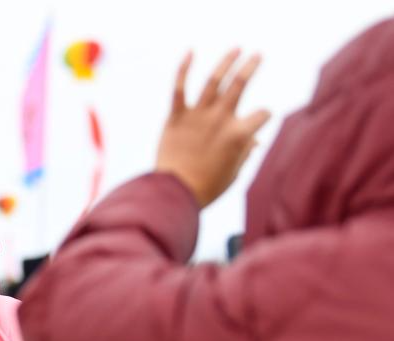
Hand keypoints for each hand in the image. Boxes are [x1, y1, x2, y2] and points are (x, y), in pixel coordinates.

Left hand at [156, 49, 270, 207]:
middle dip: (251, 66)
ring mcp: (198, 116)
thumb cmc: (206, 188)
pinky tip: (190, 52)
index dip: (264, 116)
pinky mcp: (176, 117)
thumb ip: (245, 152)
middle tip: (258, 55)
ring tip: (236, 49)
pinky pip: (179, 88)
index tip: (258, 121)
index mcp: (239, 135)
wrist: (174, 193)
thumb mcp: (234, 172)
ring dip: (227, 61)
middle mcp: (220, 120)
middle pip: (240, 84)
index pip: (262, 115)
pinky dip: (183, 69)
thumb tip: (255, 140)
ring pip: (215, 80)